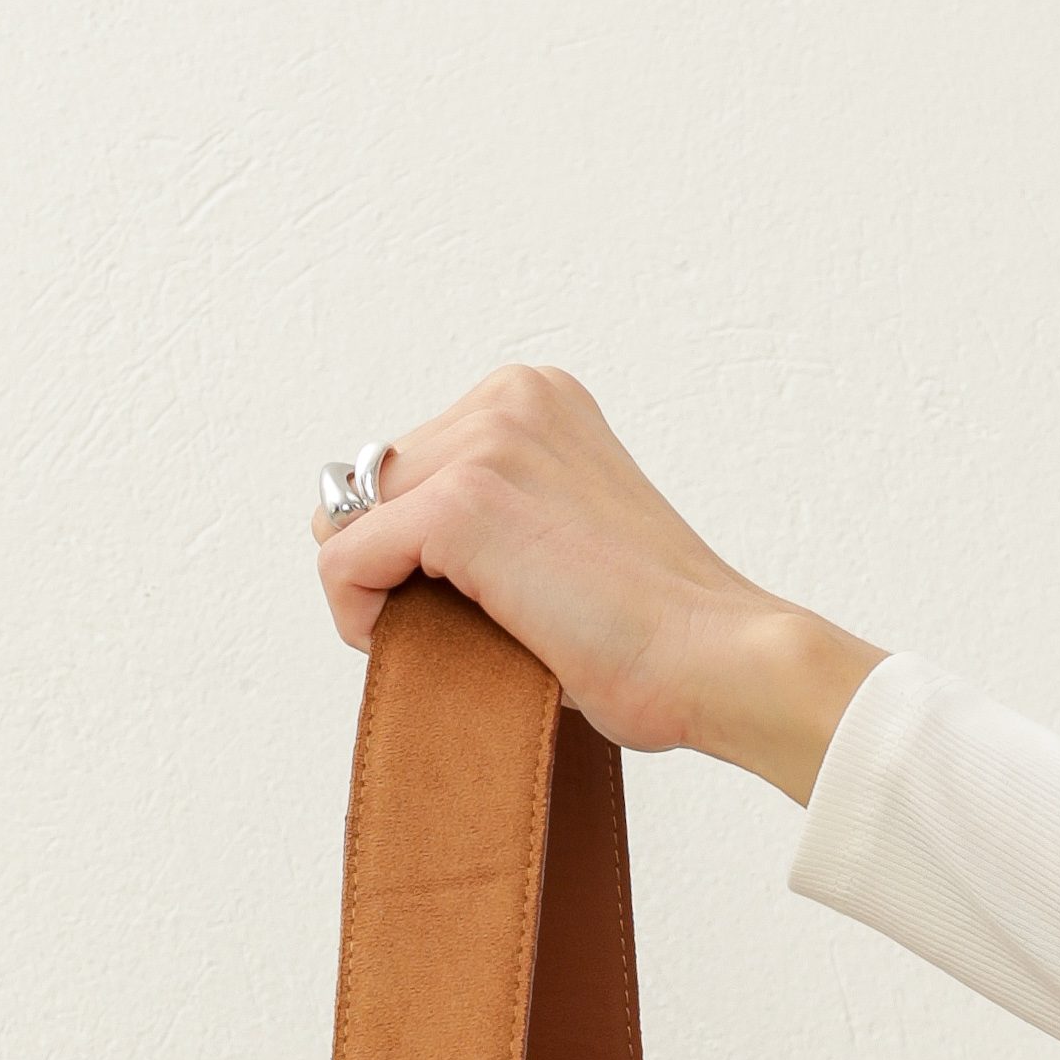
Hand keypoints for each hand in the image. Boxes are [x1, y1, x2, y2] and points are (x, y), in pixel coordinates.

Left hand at [311, 367, 884, 805]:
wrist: (718, 660)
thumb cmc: (654, 636)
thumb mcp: (560, 543)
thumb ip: (485, 527)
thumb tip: (369, 564)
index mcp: (536, 399)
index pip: (409, 464)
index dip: (416, 549)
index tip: (476, 601)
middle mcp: (509, 399)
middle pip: (370, 489)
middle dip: (395, 566)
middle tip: (467, 628)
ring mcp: (486, 444)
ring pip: (348, 525)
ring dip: (380, 593)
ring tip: (459, 639)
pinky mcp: (460, 505)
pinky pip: (342, 562)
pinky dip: (359, 616)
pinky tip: (421, 648)